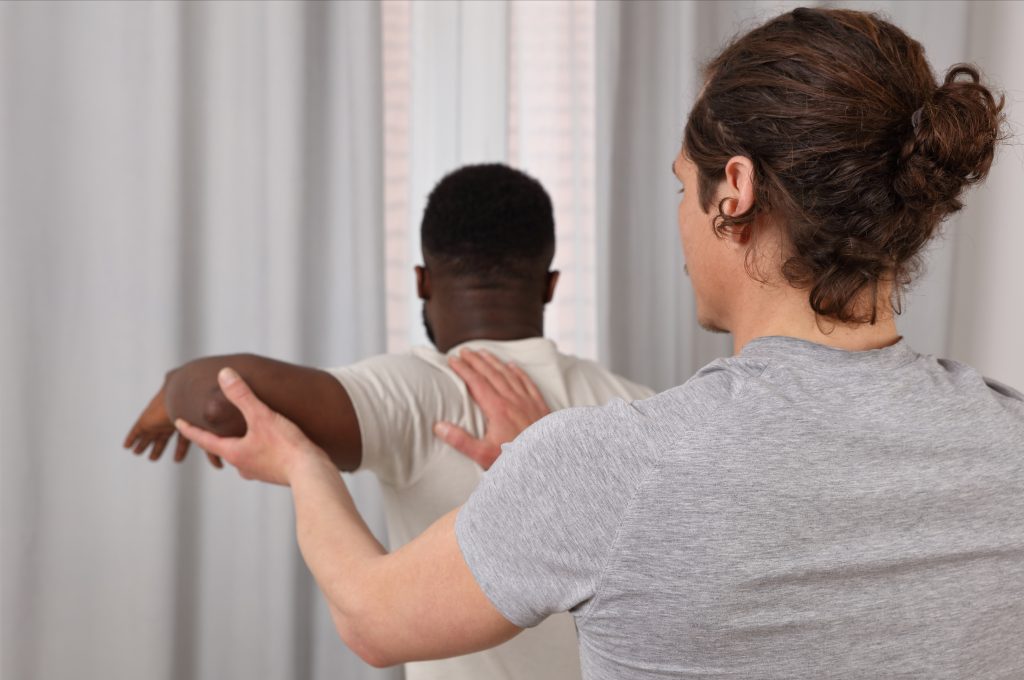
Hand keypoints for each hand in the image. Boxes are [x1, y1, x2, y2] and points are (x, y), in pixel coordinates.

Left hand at [124, 380, 222, 467]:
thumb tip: (220, 466)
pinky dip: (131, 438)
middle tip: (152, 458)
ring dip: (143, 444)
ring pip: (149, 435)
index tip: (177, 460)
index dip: (180, 451)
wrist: (183, 395)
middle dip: (158, 448)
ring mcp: (158, 421)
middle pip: (163, 438)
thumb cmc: (197, 413)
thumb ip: (210, 450)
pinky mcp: (146, 421)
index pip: (182, 439)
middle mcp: (171, 422)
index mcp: (186, 423)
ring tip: (137, 453)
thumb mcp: (204, 435)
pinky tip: (126, 446)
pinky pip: (136, 431)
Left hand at [174, 367, 328, 485]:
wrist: (311, 473)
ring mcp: (259, 472)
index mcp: (234, 452)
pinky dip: (260, 451)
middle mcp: (243, 465)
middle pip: (224, 449)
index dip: (190, 429)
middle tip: (212, 428)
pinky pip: (262, 461)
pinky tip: (270, 447)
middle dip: (219, 438)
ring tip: (245, 436)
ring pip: (244, 456)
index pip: (205, 440)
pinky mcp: (276, 474)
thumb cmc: (286, 446)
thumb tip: (224, 374)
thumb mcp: (262, 415)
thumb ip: (242, 395)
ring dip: (242, 445)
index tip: (179, 423)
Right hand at [433, 349, 549, 469]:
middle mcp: (513, 400)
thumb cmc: (515, 459)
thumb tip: (439, 427)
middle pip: (491, 373)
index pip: (476, 382)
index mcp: (497, 408)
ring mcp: (528, 401)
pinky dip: (518, 372)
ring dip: (494, 361)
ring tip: (483, 352)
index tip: (452, 359)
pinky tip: (513, 366)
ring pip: (508, 374)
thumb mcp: (484, 455)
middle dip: (476, 360)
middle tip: (464, 350)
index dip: (463, 369)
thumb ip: (461, 441)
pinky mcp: (540, 406)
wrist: (547, 461)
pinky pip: (527, 382)